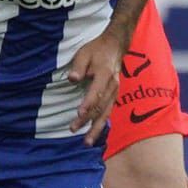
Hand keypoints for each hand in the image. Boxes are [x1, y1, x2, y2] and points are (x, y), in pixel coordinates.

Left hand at [66, 27, 127, 144]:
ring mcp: (115, 91)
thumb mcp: (84, 53)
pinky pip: (107, 112)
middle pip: (100, 106)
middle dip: (87, 120)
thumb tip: (72, 79)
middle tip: (73, 130)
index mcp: (104, 74)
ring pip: (105, 113)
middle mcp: (112, 85)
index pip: (96, 91)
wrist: (116, 46)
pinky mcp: (114, 95)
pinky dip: (100, 123)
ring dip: (96, 128)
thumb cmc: (97, 49)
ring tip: (87, 141)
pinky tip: (94, 133)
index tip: (79, 114)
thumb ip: (79, 66)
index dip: (88, 103)